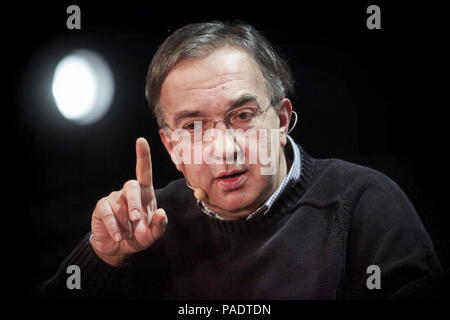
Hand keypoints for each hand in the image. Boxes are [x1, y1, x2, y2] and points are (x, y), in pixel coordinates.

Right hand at [90, 138, 167, 266]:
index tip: (141, 141)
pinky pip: (108, 212)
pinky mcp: (102, 207)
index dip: (143, 156)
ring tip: (128, 235)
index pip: (144, 171)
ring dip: (125, 222)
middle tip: (137, 219)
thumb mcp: (152, 235)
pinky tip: (118, 236)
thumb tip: (161, 212)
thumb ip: (160, 225)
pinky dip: (114, 226)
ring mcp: (114, 198)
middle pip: (132, 185)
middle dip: (135, 203)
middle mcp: (129, 192)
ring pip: (120, 204)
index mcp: (145, 194)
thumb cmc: (138, 237)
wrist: (117, 248)